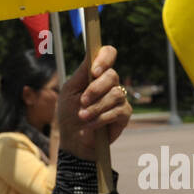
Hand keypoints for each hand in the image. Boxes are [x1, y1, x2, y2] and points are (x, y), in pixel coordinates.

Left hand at [58, 45, 130, 160]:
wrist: (74, 139)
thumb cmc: (69, 112)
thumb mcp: (69, 90)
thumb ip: (81, 73)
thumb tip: (91, 54)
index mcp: (96, 73)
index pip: (108, 54)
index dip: (105, 58)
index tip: (94, 71)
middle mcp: (110, 83)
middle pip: (112, 75)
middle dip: (95, 89)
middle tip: (82, 101)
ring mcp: (119, 97)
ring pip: (115, 94)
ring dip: (96, 107)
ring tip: (83, 116)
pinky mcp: (124, 114)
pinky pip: (118, 111)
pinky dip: (101, 118)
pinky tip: (90, 124)